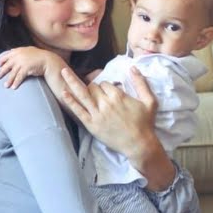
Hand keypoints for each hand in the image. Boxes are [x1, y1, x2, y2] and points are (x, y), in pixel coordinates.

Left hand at [0, 47, 60, 88]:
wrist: (48, 60)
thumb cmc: (38, 56)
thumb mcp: (28, 50)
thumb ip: (19, 51)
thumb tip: (11, 50)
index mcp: (18, 51)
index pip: (6, 56)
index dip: (1, 61)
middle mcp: (18, 56)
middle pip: (7, 65)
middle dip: (2, 72)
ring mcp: (22, 63)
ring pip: (12, 73)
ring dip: (8, 80)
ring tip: (6, 86)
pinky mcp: (26, 69)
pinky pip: (19, 77)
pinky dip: (16, 83)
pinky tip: (14, 87)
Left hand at [60, 66, 175, 190]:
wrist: (139, 144)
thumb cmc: (145, 123)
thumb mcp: (150, 101)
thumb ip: (141, 83)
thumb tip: (133, 67)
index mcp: (118, 96)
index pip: (105, 83)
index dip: (105, 86)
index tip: (107, 91)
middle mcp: (105, 103)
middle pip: (93, 87)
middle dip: (93, 86)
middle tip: (94, 91)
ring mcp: (97, 114)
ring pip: (82, 94)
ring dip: (71, 81)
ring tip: (62, 71)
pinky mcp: (91, 124)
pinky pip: (78, 110)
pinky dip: (70, 101)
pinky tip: (63, 93)